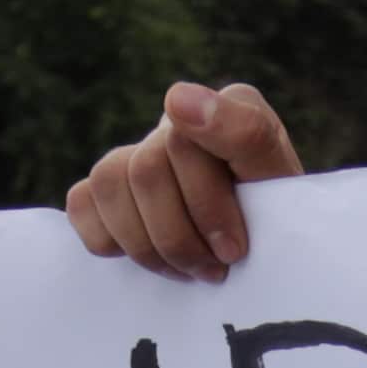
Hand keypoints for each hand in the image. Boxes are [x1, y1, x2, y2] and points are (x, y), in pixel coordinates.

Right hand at [65, 81, 303, 280]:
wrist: (267, 252)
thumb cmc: (278, 222)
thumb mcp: (284, 187)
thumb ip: (246, 135)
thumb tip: (176, 98)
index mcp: (231, 105)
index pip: (188, 140)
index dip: (207, 204)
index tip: (233, 248)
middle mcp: (180, 118)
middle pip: (145, 169)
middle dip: (178, 235)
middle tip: (217, 269)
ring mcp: (139, 150)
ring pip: (107, 183)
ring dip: (148, 245)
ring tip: (189, 269)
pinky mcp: (109, 187)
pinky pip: (82, 204)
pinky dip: (112, 240)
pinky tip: (153, 256)